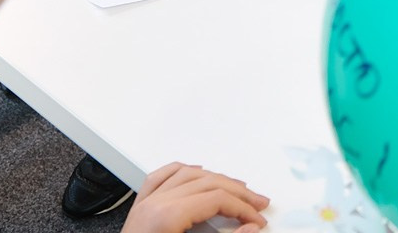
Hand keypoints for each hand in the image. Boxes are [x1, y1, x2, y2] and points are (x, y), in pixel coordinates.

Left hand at [122, 162, 269, 232]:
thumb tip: (249, 229)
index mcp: (167, 216)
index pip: (216, 198)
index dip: (243, 209)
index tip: (257, 221)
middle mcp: (154, 204)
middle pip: (206, 182)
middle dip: (237, 192)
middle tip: (257, 204)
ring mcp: (145, 205)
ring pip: (186, 174)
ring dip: (215, 178)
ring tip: (236, 187)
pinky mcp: (139, 210)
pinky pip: (161, 177)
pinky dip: (182, 171)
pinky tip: (195, 171)